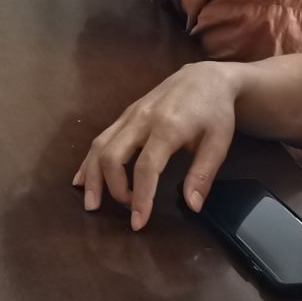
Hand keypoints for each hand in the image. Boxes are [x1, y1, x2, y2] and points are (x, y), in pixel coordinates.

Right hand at [74, 62, 241, 228]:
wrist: (204, 78)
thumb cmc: (215, 112)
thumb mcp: (219, 143)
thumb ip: (203, 174)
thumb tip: (192, 206)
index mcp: (167, 127)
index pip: (146, 167)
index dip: (140, 196)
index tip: (139, 222)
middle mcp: (141, 119)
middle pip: (113, 155)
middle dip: (111, 187)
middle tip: (124, 212)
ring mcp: (129, 115)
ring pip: (100, 144)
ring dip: (92, 175)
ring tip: (90, 202)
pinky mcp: (125, 114)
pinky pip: (101, 137)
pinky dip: (89, 159)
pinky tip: (82, 178)